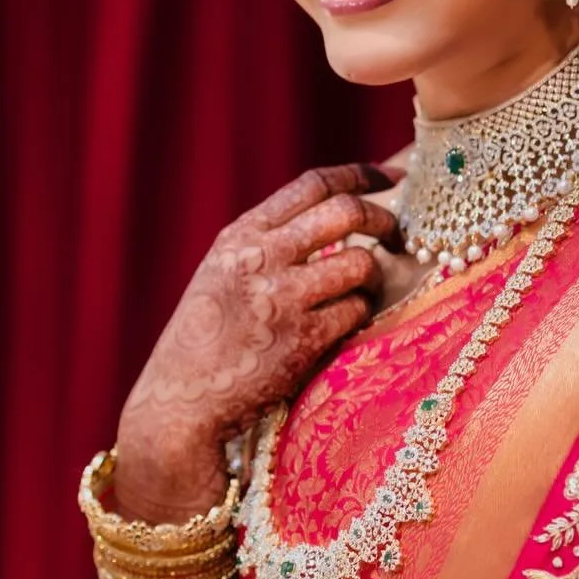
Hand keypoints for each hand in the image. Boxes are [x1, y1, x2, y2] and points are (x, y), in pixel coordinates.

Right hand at [114, 164, 399, 519]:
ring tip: (361, 292)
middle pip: (346, 211)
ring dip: (372, 277)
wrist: (179, 403)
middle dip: (384, 218)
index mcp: (240, 236)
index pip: (313, 183)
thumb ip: (266, 246)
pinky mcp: (303, 340)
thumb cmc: (204, 342)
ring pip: (360, 264)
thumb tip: (335, 223)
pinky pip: (356, 312)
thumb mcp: (221, 276)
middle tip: (398, 234)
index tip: (392, 177)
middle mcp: (261, 259)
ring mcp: (282, 298)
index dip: (360, 175)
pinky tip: (345, 326)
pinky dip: (360, 315)